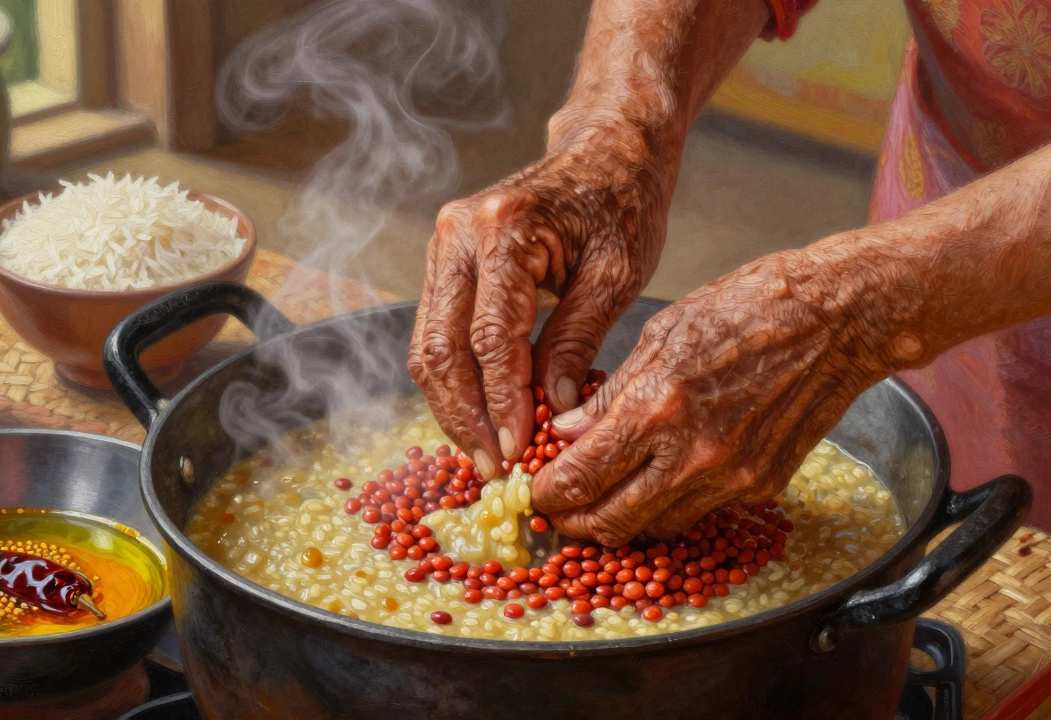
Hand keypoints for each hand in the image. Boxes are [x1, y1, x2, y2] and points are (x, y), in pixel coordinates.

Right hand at [408, 125, 669, 478]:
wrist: (606, 150)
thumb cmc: (622, 204)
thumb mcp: (616, 276)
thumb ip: (577, 340)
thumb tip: (553, 409)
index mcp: (504, 229)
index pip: (490, 337)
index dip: (500, 402)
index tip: (517, 450)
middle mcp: (457, 234)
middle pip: (441, 348)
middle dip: (465, 416)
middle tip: (493, 467)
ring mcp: (443, 246)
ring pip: (427, 346)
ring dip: (453, 405)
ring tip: (486, 452)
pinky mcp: (444, 261)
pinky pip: (437, 333)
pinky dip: (455, 380)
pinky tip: (481, 415)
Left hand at [531, 247, 906, 544]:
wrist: (839, 319)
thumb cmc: (750, 307)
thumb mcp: (662, 334)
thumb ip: (610, 396)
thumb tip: (566, 436)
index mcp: (658, 408)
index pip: (581, 479)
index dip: (547, 494)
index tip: (535, 490)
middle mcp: (693, 456)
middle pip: (611, 523)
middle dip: (575, 522)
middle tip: (558, 508)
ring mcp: (732, 478)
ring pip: (655, 526)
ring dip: (621, 518)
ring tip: (603, 493)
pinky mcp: (763, 486)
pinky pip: (699, 512)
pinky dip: (668, 504)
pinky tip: (657, 477)